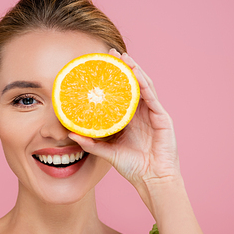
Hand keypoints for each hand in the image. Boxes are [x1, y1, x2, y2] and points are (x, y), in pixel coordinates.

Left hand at [69, 49, 181, 213]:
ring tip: (124, 57)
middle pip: (133, 84)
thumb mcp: (107, 152)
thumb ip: (91, 143)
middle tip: (111, 53)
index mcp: (130, 118)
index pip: (121, 92)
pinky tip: (136, 73)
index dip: (113, 78)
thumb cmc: (133, 167)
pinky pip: (152, 97)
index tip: (100, 65)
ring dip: (135, 70)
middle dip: (124, 67)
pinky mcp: (162, 118)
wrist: (152, 180)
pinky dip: (144, 84)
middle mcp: (142, 112)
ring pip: (144, 86)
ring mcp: (153, 113)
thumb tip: (70, 134)